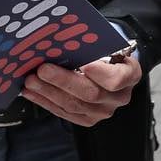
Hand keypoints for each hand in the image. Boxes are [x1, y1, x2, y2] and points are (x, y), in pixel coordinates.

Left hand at [21, 56, 142, 126]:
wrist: (112, 68)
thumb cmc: (107, 52)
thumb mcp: (108, 44)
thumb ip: (93, 45)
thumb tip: (64, 41)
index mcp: (129, 75)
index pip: (116, 79)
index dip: (100, 74)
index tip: (84, 64)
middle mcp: (119, 97)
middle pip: (90, 93)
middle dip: (63, 81)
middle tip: (42, 69)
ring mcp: (103, 111)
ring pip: (74, 105)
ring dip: (48, 92)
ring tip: (31, 80)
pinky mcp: (87, 119)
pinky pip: (64, 113)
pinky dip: (45, 102)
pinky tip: (31, 92)